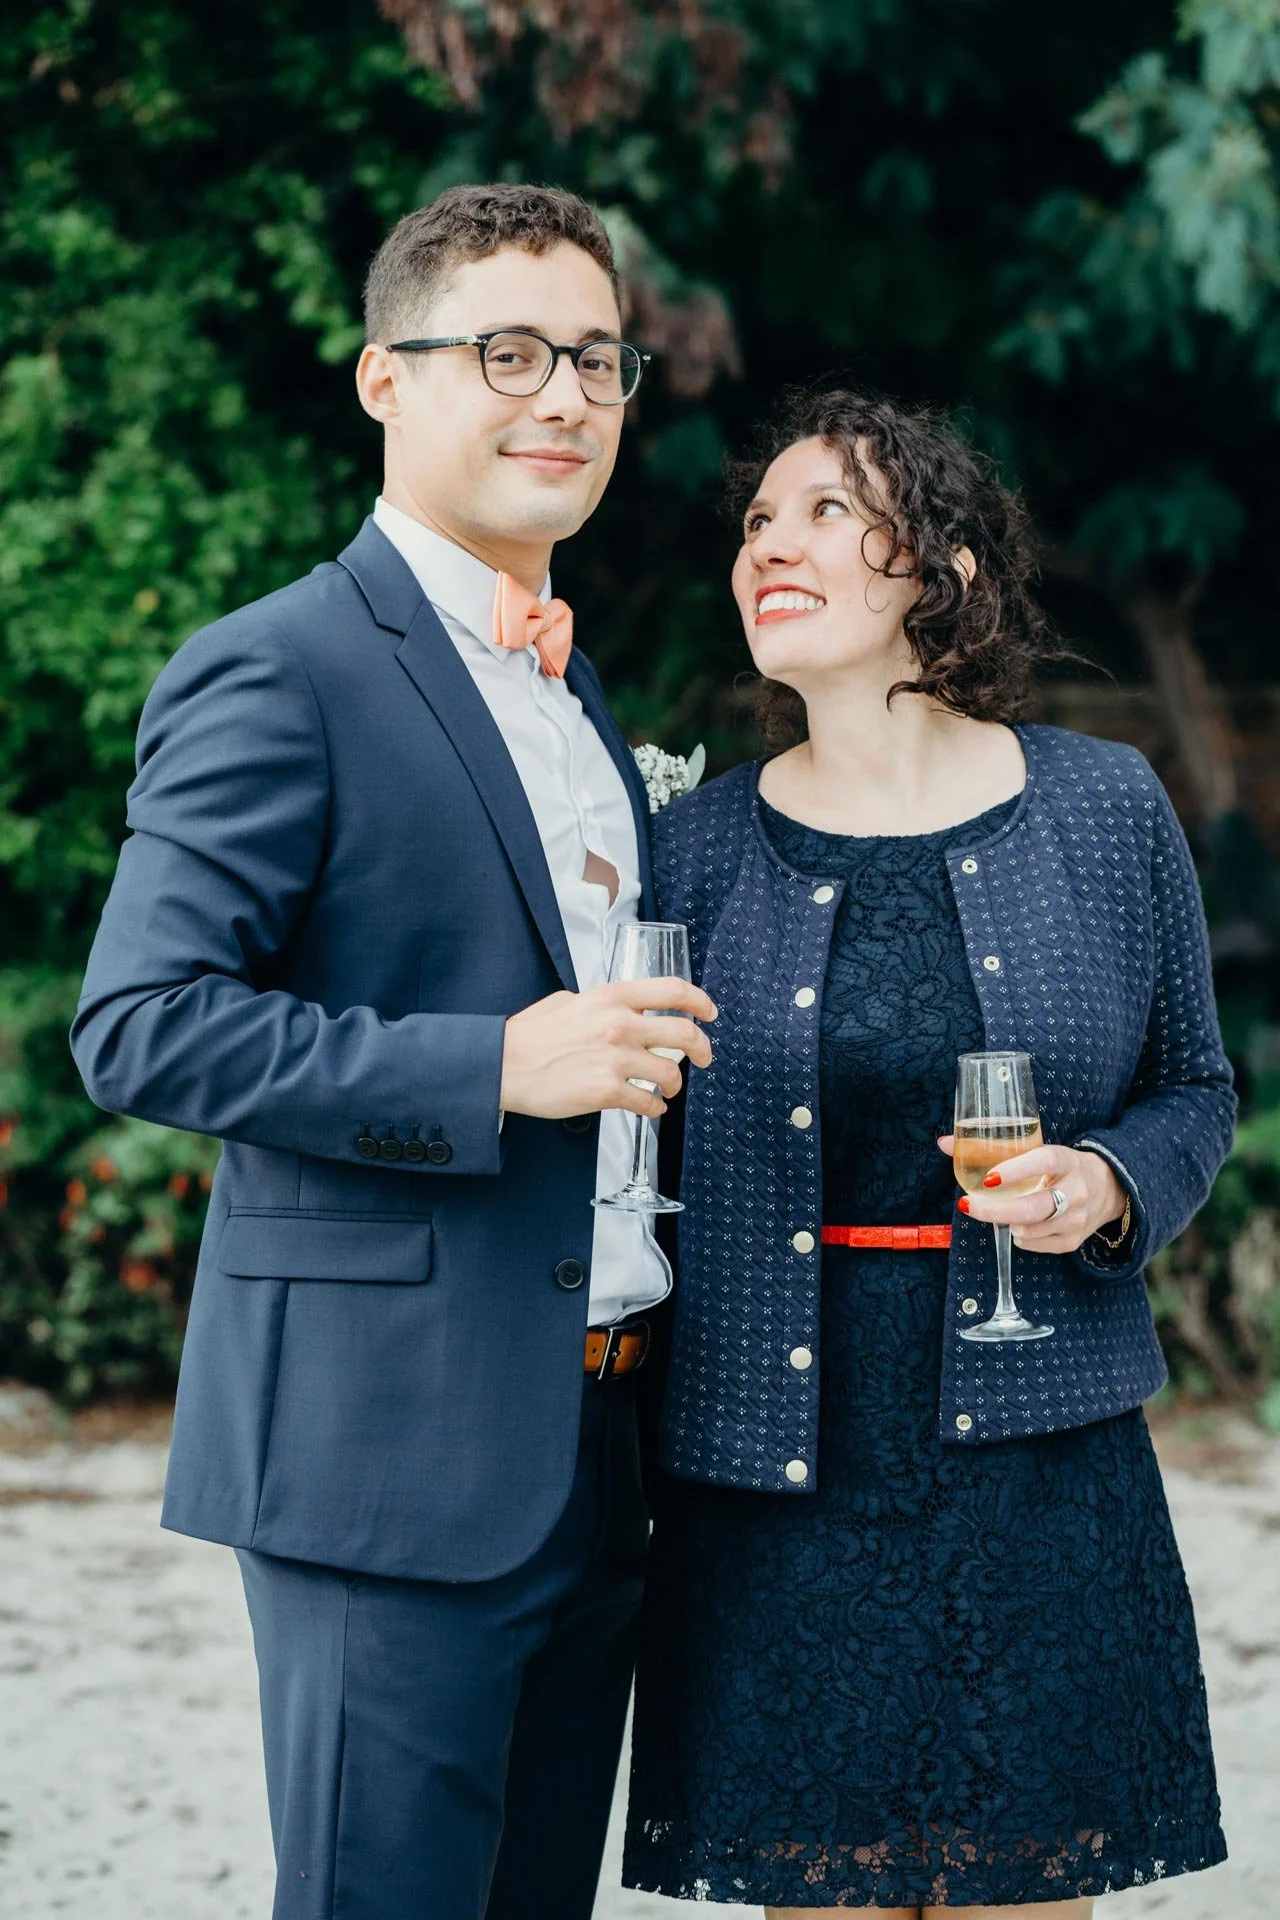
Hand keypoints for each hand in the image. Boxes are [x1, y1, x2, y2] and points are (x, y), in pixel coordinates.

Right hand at [500, 977, 716, 1120]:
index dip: (700, 1001)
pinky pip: (647, 1102)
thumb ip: (598, 1003)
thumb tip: (616, 1009)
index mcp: (612, 997)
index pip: (672, 990)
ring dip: (674, 1085)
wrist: (504, 1065)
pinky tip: (650, 1107)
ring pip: (669, 1073)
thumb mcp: (566, 1000)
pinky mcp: (606, 1091)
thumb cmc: (529, 1035)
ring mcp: (615, 1058)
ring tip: (667, 1090)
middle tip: (703, 1059)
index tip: (710, 1013)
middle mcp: (620, 1024)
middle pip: (685, 1033)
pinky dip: (654, 1108)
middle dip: (702, 1049)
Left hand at [936, 1136, 1127, 1253]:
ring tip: (1001, 1210)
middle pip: (1034, 1207)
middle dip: (996, 1210)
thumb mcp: (1038, 1150)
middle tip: (969, 1205)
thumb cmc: (1060, 1167)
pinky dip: (1019, 1237)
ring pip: (1031, 1229)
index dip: (1016, 1170)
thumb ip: (990, 1147)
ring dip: (1007, 1223)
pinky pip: (1034, 1244)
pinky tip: (1020, 1224)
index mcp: (1067, 1160)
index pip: (1044, 1162)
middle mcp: (1077, 1190)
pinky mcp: (1074, 1241)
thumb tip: (943, 1143)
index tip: (988, 1179)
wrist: (1109, 1188)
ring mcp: (1078, 1218)